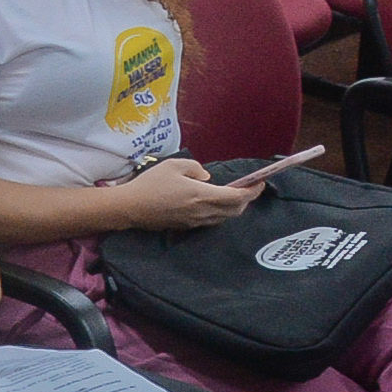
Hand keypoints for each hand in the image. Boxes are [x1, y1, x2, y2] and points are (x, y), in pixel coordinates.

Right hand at [112, 158, 262, 229]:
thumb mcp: (173, 165)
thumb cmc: (151, 184)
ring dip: (234, 207)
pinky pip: (212, 220)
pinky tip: (213, 204)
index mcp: (203, 195)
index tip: (260, 183)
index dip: (252, 191)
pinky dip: (220, 212)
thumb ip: (195, 168)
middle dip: (246, 200)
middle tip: (248, 188)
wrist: (131, 207)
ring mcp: (196, 221)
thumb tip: (206, 178)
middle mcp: (204, 211)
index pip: (237, 196)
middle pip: (235, 210)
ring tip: (233, 195)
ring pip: (225, 217)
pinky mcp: (188, 226)